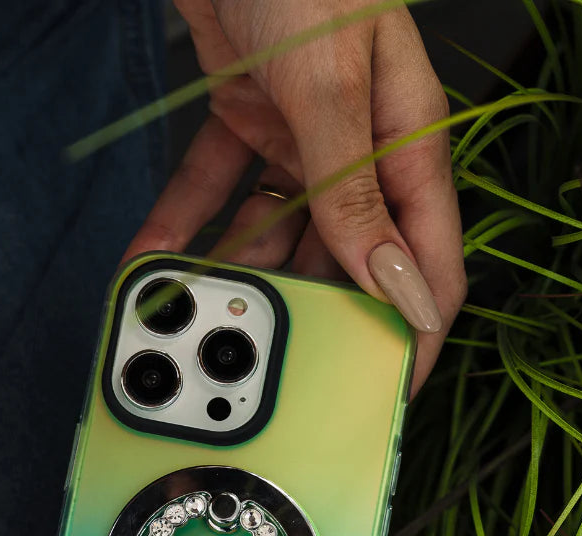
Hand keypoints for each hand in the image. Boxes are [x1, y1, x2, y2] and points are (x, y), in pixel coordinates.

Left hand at [125, 0, 465, 394]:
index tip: (381, 398)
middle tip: (263, 366)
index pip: (427, 265)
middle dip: (306, 317)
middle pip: (343, 266)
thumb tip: (396, 288)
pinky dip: (183, 227)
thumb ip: (356, 198)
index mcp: (406, 145)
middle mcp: (358, 154)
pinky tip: (154, 261)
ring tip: (192, 317)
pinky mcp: (245, 129)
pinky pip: (215, 196)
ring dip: (232, 278)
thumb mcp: (331, 90)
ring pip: (273, 240)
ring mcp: (301, 145)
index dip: (409, 337)